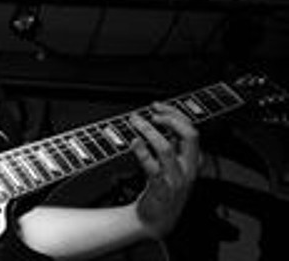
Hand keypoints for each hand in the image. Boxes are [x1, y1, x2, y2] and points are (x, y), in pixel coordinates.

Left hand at [129, 102, 199, 237]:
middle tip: (153, 113)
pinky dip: (142, 151)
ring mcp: (175, 178)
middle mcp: (188, 168)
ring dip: (149, 130)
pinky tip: (134, 142)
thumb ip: (172, 144)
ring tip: (136, 122)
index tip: (158, 106)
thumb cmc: (164, 188)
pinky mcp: (161, 188)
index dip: (175, 114)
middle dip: (171, 119)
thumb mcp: (175, 165)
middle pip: (189, 136)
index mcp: (193, 161)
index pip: (192, 130)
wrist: (157, 220)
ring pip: (166, 148)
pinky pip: (152, 166)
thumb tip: (160, 118)